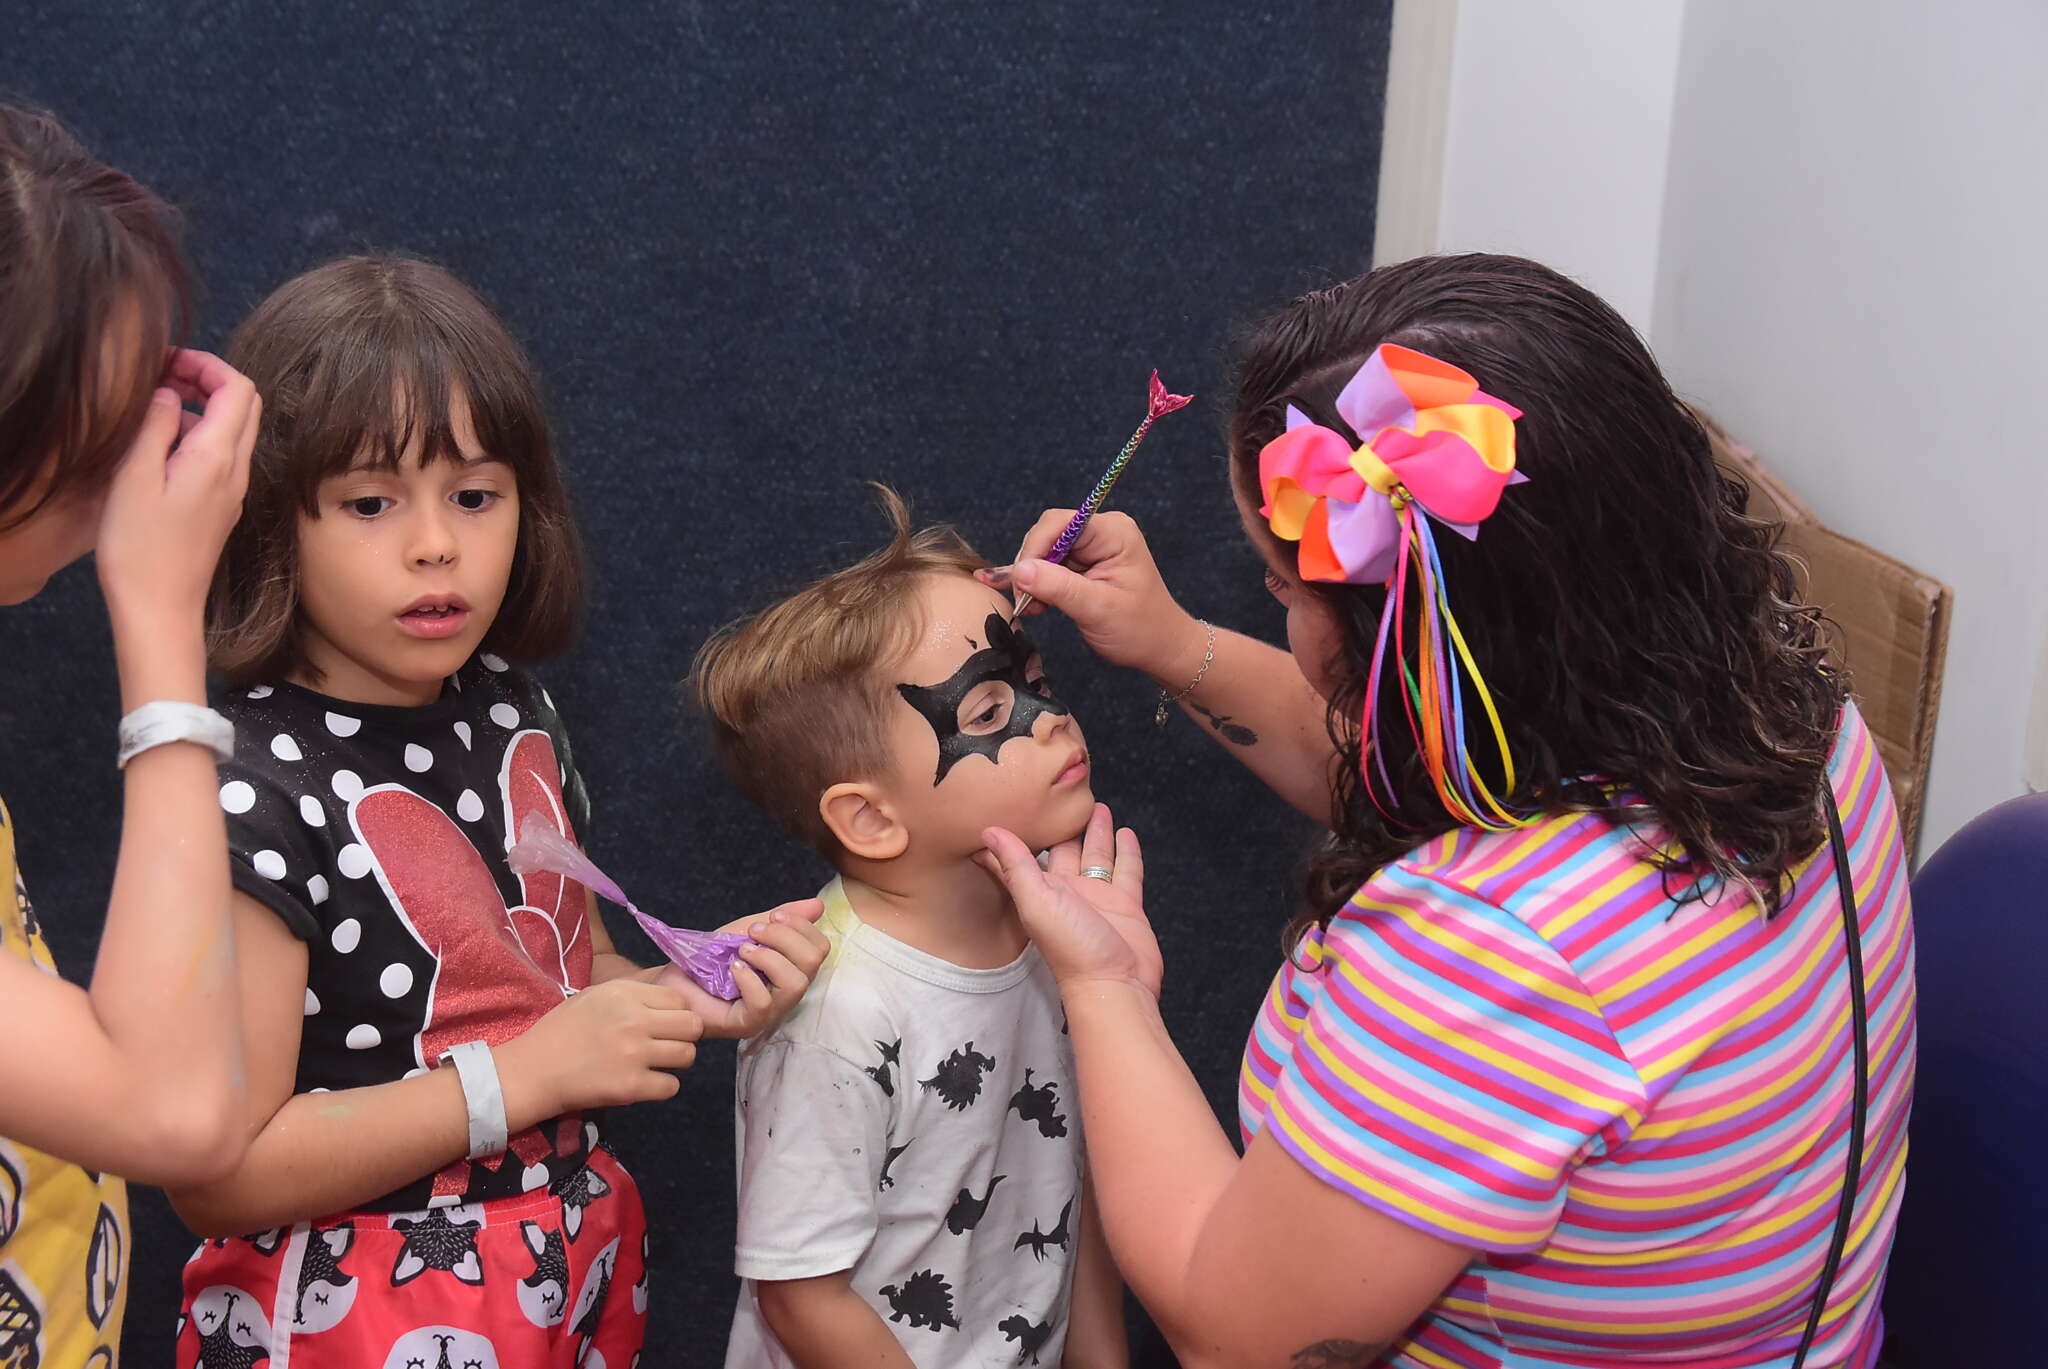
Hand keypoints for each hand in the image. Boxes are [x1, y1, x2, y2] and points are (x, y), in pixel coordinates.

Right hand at [96, 349, 258, 620]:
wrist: (161, 608)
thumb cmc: (140, 548)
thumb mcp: (135, 477)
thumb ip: (155, 427)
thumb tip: (169, 392)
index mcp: (217, 458)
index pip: (238, 389)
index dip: (208, 363)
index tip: (169, 358)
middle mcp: (236, 472)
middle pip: (244, 405)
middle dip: (209, 379)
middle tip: (163, 375)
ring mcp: (233, 491)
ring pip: (233, 431)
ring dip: (201, 408)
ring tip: (152, 408)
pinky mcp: (221, 507)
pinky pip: (221, 457)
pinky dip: (198, 435)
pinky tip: (160, 446)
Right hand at [498, 977, 702, 1116]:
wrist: (532, 1071)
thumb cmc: (561, 1031)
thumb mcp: (595, 997)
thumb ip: (633, 998)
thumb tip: (671, 1005)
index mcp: (624, 993)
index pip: (679, 1000)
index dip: (675, 1014)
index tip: (662, 1025)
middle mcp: (634, 1019)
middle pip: (693, 1025)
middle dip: (684, 1037)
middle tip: (665, 1046)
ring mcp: (635, 1053)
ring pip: (688, 1055)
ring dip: (675, 1063)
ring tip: (653, 1065)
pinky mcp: (632, 1086)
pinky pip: (672, 1086)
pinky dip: (661, 1088)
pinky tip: (643, 1084)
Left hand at [648, 899, 828, 1039]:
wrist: (674, 979)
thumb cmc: (711, 959)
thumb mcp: (749, 930)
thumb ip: (783, 919)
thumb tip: (818, 905)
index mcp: (792, 969)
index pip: (819, 948)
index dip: (800, 926)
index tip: (772, 916)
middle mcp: (787, 993)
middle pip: (812, 962)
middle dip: (784, 937)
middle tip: (753, 932)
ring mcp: (770, 1012)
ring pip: (795, 983)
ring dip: (768, 956)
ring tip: (742, 950)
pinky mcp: (748, 1024)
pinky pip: (763, 1003)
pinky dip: (748, 978)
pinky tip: (732, 968)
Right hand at [977, 510, 1203, 683]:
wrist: (1159, 646)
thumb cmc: (1140, 629)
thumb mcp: (1097, 609)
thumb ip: (1059, 587)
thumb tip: (1020, 570)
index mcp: (1114, 533)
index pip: (1060, 523)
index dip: (1035, 548)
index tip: (1022, 581)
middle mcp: (1102, 532)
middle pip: (1048, 534)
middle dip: (1031, 567)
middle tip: (1025, 600)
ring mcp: (1092, 547)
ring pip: (1045, 552)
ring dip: (1033, 579)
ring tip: (1033, 607)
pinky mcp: (1084, 564)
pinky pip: (1050, 565)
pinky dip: (1039, 585)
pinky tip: (1035, 603)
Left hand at [979, 803, 1159, 998]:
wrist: (1115, 985)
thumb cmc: (1073, 949)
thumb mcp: (1038, 902)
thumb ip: (1015, 866)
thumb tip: (988, 831)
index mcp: (1043, 890)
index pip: (1024, 856)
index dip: (1016, 835)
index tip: (1007, 808)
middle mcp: (1070, 891)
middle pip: (1065, 848)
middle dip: (1063, 825)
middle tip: (1063, 795)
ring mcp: (1100, 897)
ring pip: (1097, 854)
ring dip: (1096, 831)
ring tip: (1095, 805)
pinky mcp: (1126, 904)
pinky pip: (1127, 870)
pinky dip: (1127, 852)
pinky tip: (1126, 832)